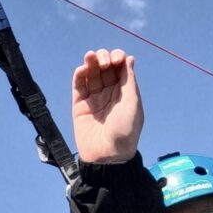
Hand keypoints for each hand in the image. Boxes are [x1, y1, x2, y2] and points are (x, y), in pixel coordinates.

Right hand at [71, 49, 142, 165]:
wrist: (107, 155)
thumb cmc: (125, 131)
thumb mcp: (132, 103)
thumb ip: (129, 80)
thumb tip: (128, 58)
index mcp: (124, 92)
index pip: (120, 68)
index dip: (118, 58)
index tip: (117, 59)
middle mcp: (109, 93)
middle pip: (105, 67)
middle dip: (105, 58)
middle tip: (105, 62)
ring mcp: (94, 98)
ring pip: (91, 73)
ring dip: (91, 61)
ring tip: (91, 57)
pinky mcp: (80, 104)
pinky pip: (79, 84)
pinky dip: (80, 73)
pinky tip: (83, 68)